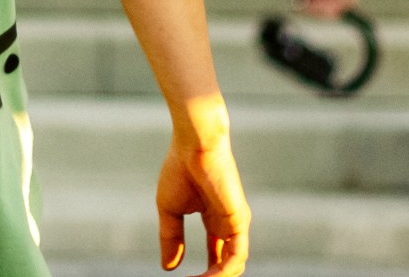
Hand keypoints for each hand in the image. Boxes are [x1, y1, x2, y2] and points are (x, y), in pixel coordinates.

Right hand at [156, 129, 249, 274]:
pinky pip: (236, 258)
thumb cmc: (180, 168)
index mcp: (215, 220)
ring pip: (233, 266)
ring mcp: (236, 224)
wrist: (193, 144)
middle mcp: (228, 225)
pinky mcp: (239, 222)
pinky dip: (221, 273)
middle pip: (226, 265)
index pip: (216, 256)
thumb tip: (169, 268)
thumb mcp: (170, 210)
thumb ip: (171, 238)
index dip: (204, 275)